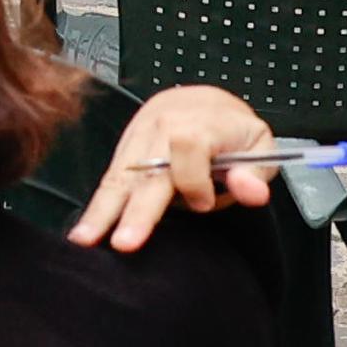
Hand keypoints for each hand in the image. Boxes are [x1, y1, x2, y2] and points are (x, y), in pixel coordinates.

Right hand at [65, 82, 278, 249]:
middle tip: (125, 243)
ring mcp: (138, 137)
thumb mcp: (260, 146)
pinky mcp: (124, 148)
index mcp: (199, 122)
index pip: (188, 150)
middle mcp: (162, 126)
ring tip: (85, 238)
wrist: (203, 103)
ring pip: (120, 175)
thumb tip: (251, 192)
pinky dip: (99, 204)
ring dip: (103, 210)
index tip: (206, 202)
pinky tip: (86, 228)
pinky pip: (111, 177)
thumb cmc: (233, 131)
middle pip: (146, 170)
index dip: (196, 182)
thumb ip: (256, 173)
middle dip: (136, 209)